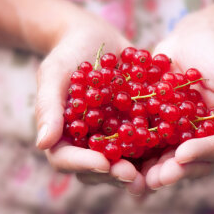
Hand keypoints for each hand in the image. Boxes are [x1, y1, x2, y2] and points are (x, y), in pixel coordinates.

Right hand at [35, 11, 144, 195]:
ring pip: (123, 161)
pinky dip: (156, 148)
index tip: (103, 163)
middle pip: (97, 168)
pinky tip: (172, 150)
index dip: (84, 164)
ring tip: (154, 174)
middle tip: (133, 175)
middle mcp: (88, 141)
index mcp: (63, 134)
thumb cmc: (68, 53)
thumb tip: (42, 143)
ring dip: (138, 170)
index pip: (66, 158)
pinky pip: (144, 141)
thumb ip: (48, 107)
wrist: (96, 37)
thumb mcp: (55, 74)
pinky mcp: (134, 125)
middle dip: (115, 174)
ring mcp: (112, 136)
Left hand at [145, 9, 213, 189]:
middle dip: (171, 170)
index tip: (182, 155)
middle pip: (186, 160)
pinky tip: (115, 154)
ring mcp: (173, 131)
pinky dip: (131, 146)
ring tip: (133, 175)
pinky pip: (142, 135)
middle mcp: (197, 137)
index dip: (199, 154)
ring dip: (149, 166)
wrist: (195, 36)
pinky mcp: (153, 120)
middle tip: (154, 179)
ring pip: (162, 154)